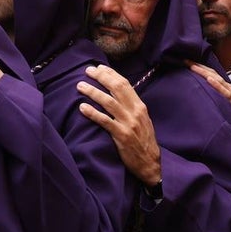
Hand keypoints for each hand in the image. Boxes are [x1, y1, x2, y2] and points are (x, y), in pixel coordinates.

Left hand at [77, 64, 161, 185]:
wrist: (150, 163)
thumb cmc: (143, 140)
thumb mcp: (141, 120)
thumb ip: (131, 106)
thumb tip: (116, 93)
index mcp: (140, 106)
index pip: (125, 84)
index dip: (111, 74)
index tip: (99, 67)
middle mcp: (135, 112)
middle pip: (116, 88)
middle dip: (101, 77)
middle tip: (87, 71)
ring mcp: (128, 123)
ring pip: (108, 102)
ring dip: (93, 92)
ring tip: (80, 86)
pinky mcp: (121, 136)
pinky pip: (105, 121)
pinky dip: (93, 113)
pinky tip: (82, 107)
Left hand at [188, 61, 230, 149]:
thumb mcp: (219, 105)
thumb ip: (211, 97)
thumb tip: (195, 93)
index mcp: (223, 88)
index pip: (210, 74)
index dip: (199, 67)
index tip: (185, 62)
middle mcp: (227, 89)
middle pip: (212, 74)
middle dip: (199, 66)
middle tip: (186, 61)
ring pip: (218, 80)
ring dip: (205, 73)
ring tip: (194, 67)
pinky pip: (225, 93)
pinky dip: (217, 86)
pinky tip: (209, 80)